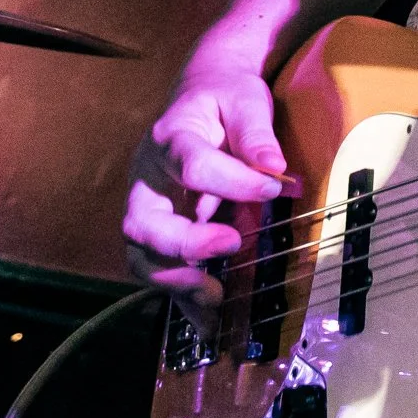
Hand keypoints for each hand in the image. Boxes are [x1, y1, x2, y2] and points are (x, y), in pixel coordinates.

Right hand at [121, 69, 289, 302]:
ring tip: (217, 294)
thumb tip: (276, 168)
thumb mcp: (245, 99)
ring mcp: (146, 207)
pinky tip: (209, 323)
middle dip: (183, 242)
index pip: (193, 165)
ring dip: (176, 279)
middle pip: (144, 221)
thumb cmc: (224, 97)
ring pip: (141, 253)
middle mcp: (147, 179)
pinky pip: (159, 270)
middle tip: (229, 245)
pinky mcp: (157, 232)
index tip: (274, 190)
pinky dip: (181, 299)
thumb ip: (256, 133)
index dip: (233, 181)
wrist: (200, 94)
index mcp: (170, 139)